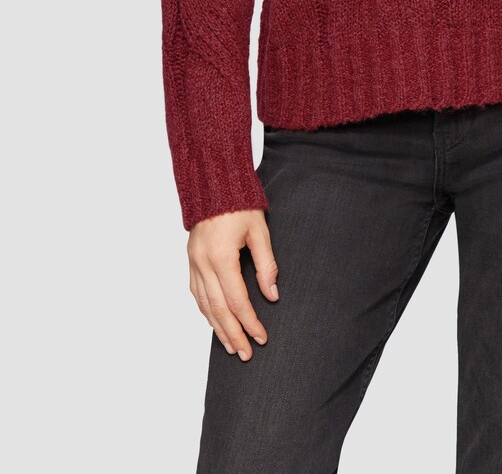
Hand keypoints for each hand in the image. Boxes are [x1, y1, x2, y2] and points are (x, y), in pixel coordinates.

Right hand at [188, 209, 279, 360]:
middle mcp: (203, 264)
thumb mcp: (259, 231)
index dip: (250, 322)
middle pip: (218, 309)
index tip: (261, 337)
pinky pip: (196, 293)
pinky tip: (214, 322)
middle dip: (233, 334)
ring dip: (217, 328)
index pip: (237, 300)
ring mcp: (194, 262)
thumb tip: (272, 295)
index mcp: (221, 257)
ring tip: (230, 347)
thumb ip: (266, 265)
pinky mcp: (191, 260)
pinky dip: (205, 311)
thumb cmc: (240, 204)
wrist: (214, 184)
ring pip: (204, 305)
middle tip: (245, 354)